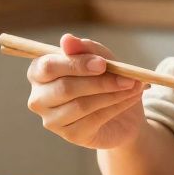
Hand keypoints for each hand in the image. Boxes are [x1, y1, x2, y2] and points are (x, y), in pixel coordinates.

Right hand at [26, 33, 146, 149]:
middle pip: (65, 88)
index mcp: (39, 72)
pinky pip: (94, 119)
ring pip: (81, 105)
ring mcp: (52, 120)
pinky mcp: (70, 135)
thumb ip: (84, 48)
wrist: (122, 112)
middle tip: (127, 78)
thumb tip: (66, 39)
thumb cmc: (104, 79)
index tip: (103, 63)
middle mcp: (39, 98)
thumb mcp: (100, 58)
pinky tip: (131, 97)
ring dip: (112, 93)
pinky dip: (117, 106)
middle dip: (99, 81)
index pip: (48, 67)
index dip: (76, 64)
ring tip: (134, 86)